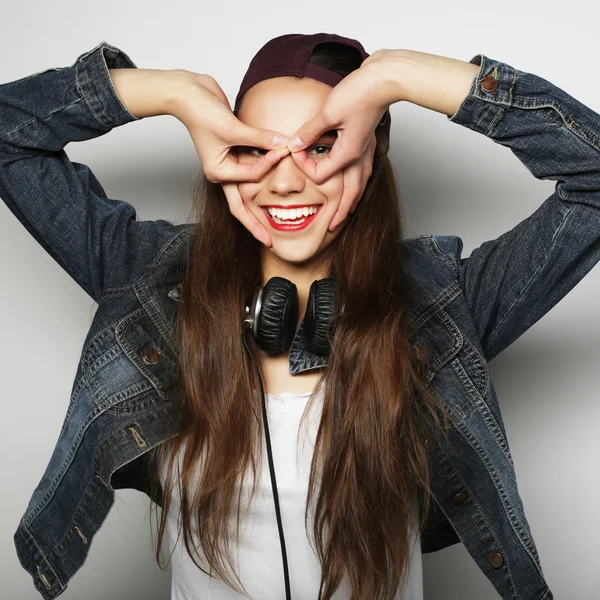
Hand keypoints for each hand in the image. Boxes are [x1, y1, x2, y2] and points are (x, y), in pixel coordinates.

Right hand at [172, 71, 290, 243]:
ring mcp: (228, 164)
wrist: (188, 93)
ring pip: (249, 187)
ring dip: (261, 200)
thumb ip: (260, 138)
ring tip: (273, 222)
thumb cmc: (202, 111)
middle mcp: (223, 172)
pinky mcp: (234, 153)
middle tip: (269, 241)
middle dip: (255, 224)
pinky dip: (264, 169)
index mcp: (218, 172)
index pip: (250, 176)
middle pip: (241, 205)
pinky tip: (275, 178)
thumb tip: (283, 145)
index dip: (268, 164)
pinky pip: (252, 167)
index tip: (284, 151)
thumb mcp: (232, 127)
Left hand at [285, 49, 403, 229]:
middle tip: (332, 227)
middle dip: (341, 212)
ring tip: (346, 212)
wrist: (385, 79)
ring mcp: (368, 151)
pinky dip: (359, 182)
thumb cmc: (359, 94)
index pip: (321, 174)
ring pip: (361, 184)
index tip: (293, 152)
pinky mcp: (370, 142)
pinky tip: (355, 182)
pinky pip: (365, 171)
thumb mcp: (328, 113)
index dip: (304, 167)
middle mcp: (360, 157)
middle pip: (351, 193)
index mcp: (348, 154)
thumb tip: (294, 145)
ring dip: (353, 200)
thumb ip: (309, 132)